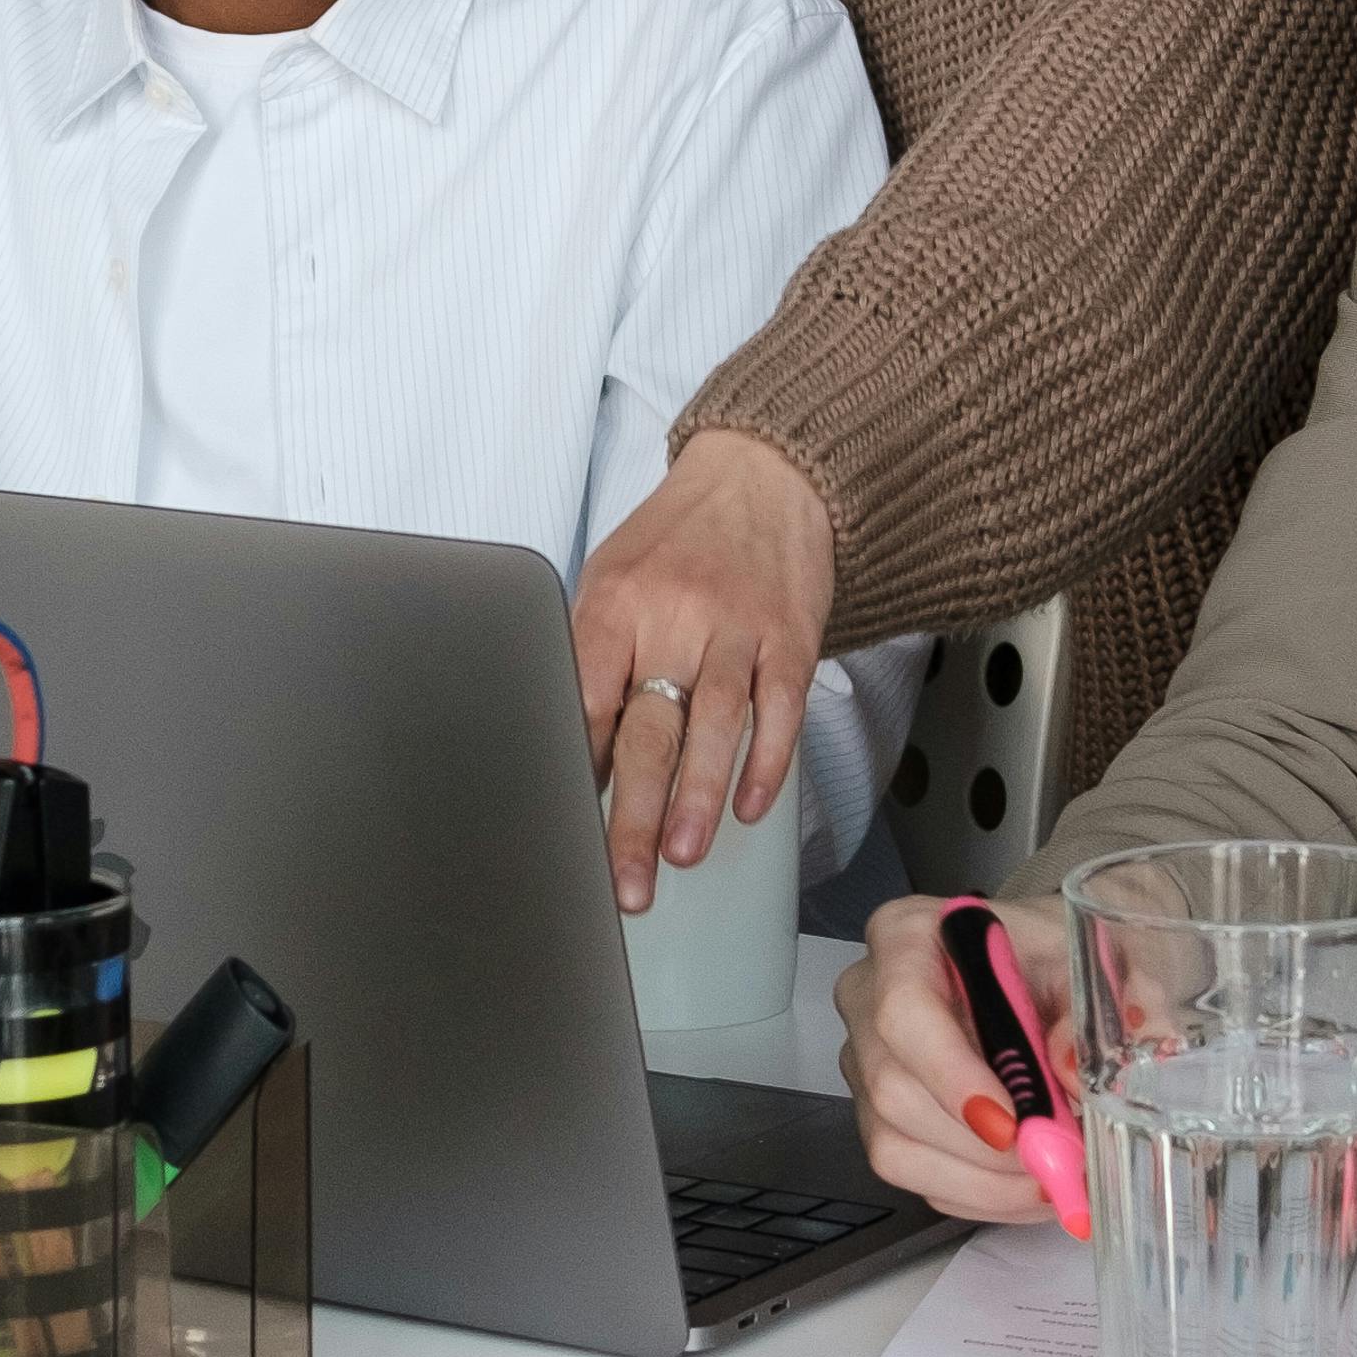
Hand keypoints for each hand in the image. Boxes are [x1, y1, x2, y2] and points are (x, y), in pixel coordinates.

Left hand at [571, 424, 839, 907]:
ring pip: (717, 722)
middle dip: (634, 814)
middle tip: (625, 880)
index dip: (575, 771)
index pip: (586, 700)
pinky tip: (749, 806)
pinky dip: (766, 762)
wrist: (766, 475)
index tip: (564, 832)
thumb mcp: (614, 578)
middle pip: (649, 726)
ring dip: (697, 796)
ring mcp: (739, 626)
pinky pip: (781, 708)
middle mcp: (676, 614)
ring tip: (682, 854)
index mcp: (616, 602)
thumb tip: (572, 753)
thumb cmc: (679, 539)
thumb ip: (594, 657)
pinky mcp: (793, 636)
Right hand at [839, 888, 1073, 1228]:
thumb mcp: (1089, 959)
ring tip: (1056, 1178)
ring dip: (983, 1180)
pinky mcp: (881, 1114)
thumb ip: (1089, 1007)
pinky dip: (977, 1194)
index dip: (952, 1074)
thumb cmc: (1055, 954)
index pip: (905, 1010)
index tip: (1011, 1124)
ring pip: (896, 1144)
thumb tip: (1068, 1067)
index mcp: (907, 936)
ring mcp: (868, 1061)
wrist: (1044, 969)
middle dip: (981, 1144)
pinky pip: (913, 1172)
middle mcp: (869, 997)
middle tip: (1059, 1161)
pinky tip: (1031, 1187)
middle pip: (895, 1089)